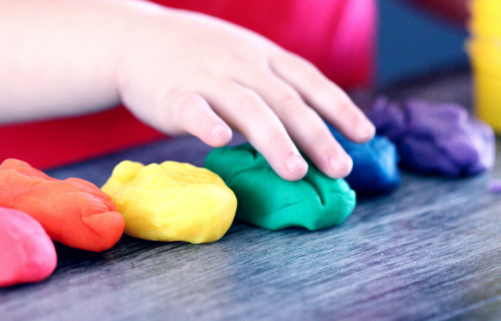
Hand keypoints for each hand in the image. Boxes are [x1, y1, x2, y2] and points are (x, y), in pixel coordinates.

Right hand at [113, 8, 375, 180]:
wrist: (135, 39)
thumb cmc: (196, 55)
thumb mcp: (243, 56)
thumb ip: (273, 85)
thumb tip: (314, 127)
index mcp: (263, 57)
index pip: (309, 81)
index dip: (339, 107)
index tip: (365, 135)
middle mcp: (242, 65)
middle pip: (286, 101)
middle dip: (317, 135)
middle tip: (340, 168)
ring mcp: (208, 78)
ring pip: (248, 108)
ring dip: (275, 141)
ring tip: (296, 171)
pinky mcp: (173, 95)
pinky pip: (193, 109)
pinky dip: (208, 124)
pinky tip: (222, 141)